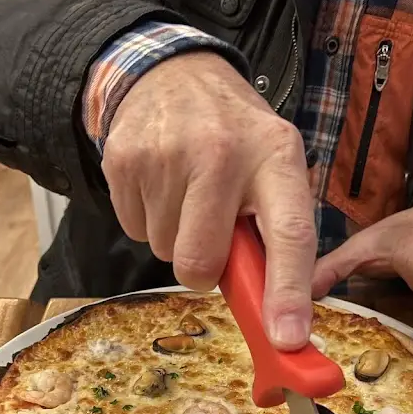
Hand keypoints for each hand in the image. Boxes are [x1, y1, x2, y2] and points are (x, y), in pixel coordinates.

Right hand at [103, 52, 316, 349]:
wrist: (173, 74)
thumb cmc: (235, 136)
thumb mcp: (272, 167)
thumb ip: (277, 233)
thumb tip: (280, 322)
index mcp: (276, 157)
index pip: (288, 234)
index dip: (287, 292)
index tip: (287, 339)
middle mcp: (222, 152)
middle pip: (200, 262)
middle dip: (202, 268)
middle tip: (210, 234)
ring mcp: (166, 155)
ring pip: (162, 252)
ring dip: (174, 238)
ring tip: (187, 194)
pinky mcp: (123, 161)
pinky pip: (133, 231)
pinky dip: (147, 220)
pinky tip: (162, 186)